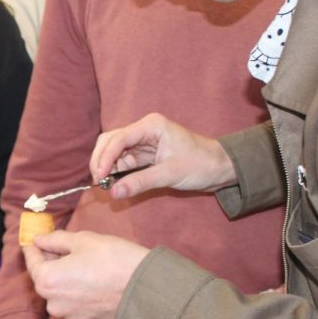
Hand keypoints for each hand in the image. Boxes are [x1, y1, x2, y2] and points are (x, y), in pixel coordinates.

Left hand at [21, 231, 147, 318]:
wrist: (145, 288)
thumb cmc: (113, 259)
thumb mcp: (82, 240)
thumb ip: (55, 240)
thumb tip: (39, 239)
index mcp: (47, 281)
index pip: (31, 260)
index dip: (33, 247)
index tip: (35, 239)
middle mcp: (53, 303)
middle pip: (45, 279)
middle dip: (52, 263)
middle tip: (64, 247)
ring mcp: (70, 317)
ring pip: (61, 294)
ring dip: (66, 280)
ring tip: (84, 265)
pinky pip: (75, 305)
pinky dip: (79, 294)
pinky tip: (94, 282)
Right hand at [89, 113, 236, 199]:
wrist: (220, 168)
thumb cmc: (200, 164)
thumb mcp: (170, 174)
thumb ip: (140, 182)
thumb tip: (113, 193)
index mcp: (151, 126)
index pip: (119, 138)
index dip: (105, 158)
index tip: (99, 177)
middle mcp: (143, 130)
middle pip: (110, 141)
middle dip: (101, 161)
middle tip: (98, 182)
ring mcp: (143, 142)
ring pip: (114, 152)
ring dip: (107, 168)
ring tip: (105, 186)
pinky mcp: (144, 155)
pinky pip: (123, 162)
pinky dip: (116, 173)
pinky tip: (114, 184)